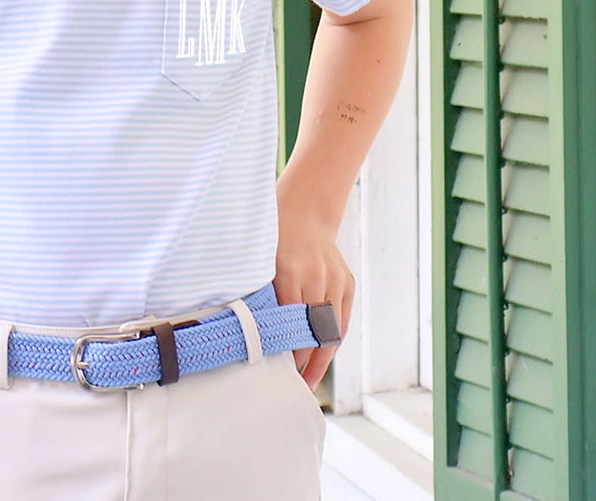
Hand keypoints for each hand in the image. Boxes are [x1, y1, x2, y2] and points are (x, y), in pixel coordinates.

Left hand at [273, 200, 354, 391]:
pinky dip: (333, 340)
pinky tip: (323, 357)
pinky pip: (342, 320)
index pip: (290, 323)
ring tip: (309, 381)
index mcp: (289, 271)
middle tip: (293, 386)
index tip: (278, 372)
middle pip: (313, 331)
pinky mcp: (347, 282)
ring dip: (322, 358)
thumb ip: (258, 291)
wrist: (304, 209)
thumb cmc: (272, 235)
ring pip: (332, 330)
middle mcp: (316, 276)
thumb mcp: (259, 258)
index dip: (288, 351)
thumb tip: (248, 331)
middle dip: (305, 362)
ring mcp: (335, 279)